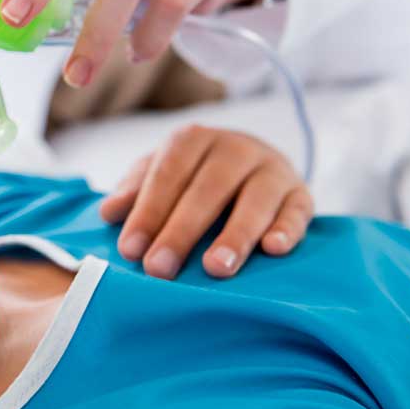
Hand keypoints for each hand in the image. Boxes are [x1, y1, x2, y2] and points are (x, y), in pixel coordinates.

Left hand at [99, 125, 312, 279]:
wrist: (252, 166)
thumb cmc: (193, 177)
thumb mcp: (160, 175)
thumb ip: (135, 191)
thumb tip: (108, 213)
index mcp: (193, 139)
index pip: (167, 174)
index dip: (148, 212)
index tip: (130, 250)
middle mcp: (235, 147)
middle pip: (208, 189)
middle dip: (181, 231)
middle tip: (160, 269)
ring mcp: (272, 168)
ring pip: (256, 200)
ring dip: (236, 235)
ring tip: (216, 268)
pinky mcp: (301, 193)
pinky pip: (298, 211)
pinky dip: (287, 229)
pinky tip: (273, 250)